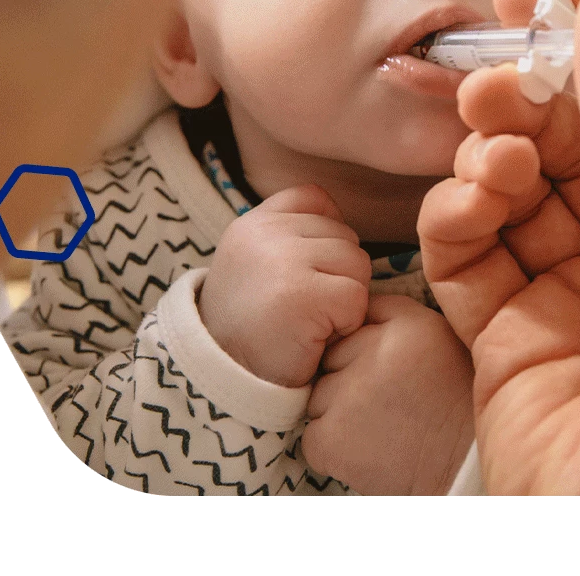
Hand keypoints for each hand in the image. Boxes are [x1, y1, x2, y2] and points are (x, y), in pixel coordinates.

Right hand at [199, 185, 372, 387]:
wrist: (222, 381)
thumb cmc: (250, 331)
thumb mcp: (256, 268)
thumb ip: (290, 239)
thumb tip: (345, 228)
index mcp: (253, 224)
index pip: (315, 197)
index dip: (327, 234)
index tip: (309, 274)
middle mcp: (265, 233)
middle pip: (345, 235)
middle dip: (339, 275)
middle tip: (306, 310)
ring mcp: (283, 260)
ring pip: (357, 264)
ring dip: (346, 300)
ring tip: (310, 322)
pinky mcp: (303, 293)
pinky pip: (357, 297)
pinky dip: (346, 324)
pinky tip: (315, 338)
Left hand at [303, 295, 476, 494]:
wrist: (465, 469)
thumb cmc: (455, 406)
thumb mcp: (439, 338)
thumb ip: (395, 313)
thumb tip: (351, 307)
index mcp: (404, 327)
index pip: (351, 327)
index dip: (363, 354)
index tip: (385, 375)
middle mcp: (373, 356)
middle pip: (330, 361)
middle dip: (347, 382)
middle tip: (384, 405)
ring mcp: (348, 398)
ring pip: (318, 399)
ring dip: (338, 415)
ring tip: (378, 429)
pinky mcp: (332, 440)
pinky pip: (312, 438)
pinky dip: (331, 449)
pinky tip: (366, 451)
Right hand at [419, 0, 579, 493]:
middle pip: (579, 134)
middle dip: (535, 94)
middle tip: (491, 62)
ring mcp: (577, 293)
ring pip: (520, 185)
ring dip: (495, 150)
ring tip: (486, 138)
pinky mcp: (509, 336)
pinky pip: (472, 250)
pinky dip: (460, 216)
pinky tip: (468, 205)